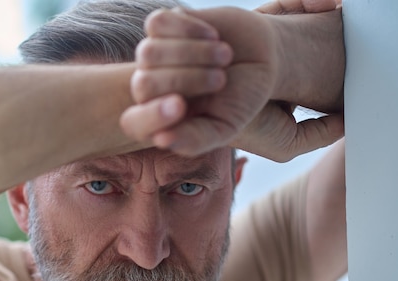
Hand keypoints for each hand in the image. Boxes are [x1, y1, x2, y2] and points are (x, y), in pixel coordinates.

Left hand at [121, 2, 343, 158]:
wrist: (261, 59)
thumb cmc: (242, 99)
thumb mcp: (224, 127)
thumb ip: (195, 140)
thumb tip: (161, 140)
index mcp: (159, 118)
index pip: (135, 123)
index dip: (154, 115)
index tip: (180, 106)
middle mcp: (150, 87)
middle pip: (144, 84)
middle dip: (186, 79)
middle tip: (221, 79)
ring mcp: (154, 56)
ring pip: (148, 53)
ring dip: (192, 53)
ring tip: (224, 56)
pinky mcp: (163, 26)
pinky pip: (157, 24)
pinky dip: (189, 28)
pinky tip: (213, 35)